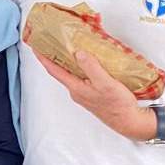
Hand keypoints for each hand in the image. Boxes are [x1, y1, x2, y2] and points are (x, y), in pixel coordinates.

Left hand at [34, 50, 155, 140]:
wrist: (129, 122)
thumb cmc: (118, 104)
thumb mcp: (105, 83)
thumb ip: (91, 67)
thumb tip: (78, 53)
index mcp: (76, 88)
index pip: (54, 71)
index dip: (44, 58)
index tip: (35, 47)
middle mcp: (77, 91)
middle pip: (61, 72)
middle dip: (55, 58)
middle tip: (52, 43)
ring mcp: (84, 94)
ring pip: (73, 75)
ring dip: (69, 62)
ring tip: (70, 48)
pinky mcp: (93, 94)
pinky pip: (83, 78)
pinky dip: (81, 68)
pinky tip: (89, 62)